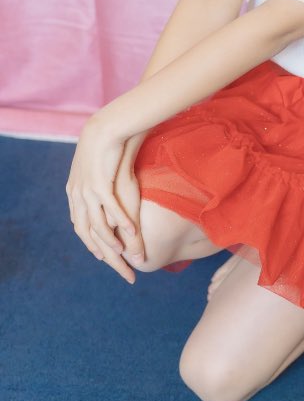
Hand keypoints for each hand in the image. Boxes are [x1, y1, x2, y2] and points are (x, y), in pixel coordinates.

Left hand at [66, 119, 145, 284]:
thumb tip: (111, 204)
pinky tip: (131, 234)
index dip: (94, 246)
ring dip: (111, 243)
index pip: (82, 229)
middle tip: (123, 272)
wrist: (106, 127)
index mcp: (75, 195)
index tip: (108, 259)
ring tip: (124, 255)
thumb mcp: (103, 175)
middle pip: (89, 235)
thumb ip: (105, 193)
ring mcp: (86, 190)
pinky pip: (110, 209)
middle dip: (106, 256)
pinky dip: (121, 223)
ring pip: (98, 225)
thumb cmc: (107, 150)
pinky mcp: (98, 182)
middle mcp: (77, 196)